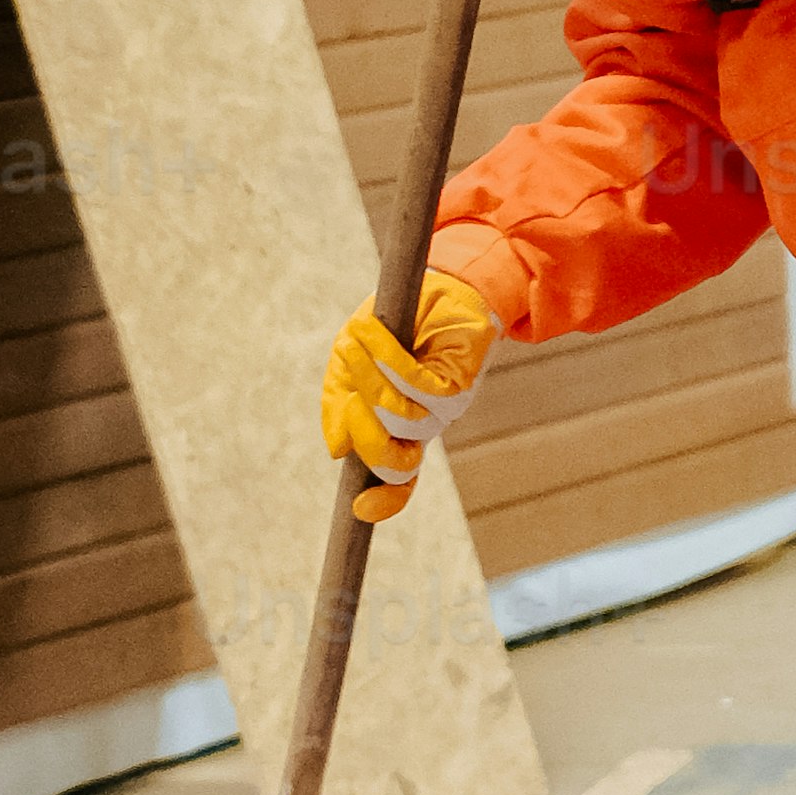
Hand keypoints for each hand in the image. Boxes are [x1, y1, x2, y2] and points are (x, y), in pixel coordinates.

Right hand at [321, 270, 499, 526]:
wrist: (438, 283)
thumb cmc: (393, 322)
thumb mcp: (350, 359)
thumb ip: (338, 401)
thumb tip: (338, 450)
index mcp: (397, 428)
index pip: (396, 482)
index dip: (384, 503)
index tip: (360, 511)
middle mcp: (424, 427)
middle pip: (394, 464)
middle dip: (364, 436)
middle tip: (348, 399)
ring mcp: (443, 409)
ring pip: (398, 419)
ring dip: (369, 376)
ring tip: (357, 338)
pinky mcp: (458, 383)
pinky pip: (417, 387)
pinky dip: (389, 359)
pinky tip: (372, 332)